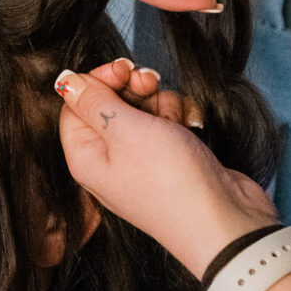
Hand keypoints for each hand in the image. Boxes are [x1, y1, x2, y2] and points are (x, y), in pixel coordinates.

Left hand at [54, 61, 276, 277]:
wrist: (226, 222)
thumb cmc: (171, 181)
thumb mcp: (124, 131)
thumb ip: (92, 101)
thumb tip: (64, 81)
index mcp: (85, 156)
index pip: (75, 105)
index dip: (98, 81)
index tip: (124, 68)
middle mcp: (109, 159)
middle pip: (109, 104)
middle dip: (132, 88)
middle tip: (150, 82)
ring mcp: (142, 160)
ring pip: (143, 111)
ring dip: (161, 103)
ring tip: (175, 120)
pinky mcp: (172, 159)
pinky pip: (167, 125)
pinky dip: (180, 118)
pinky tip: (191, 125)